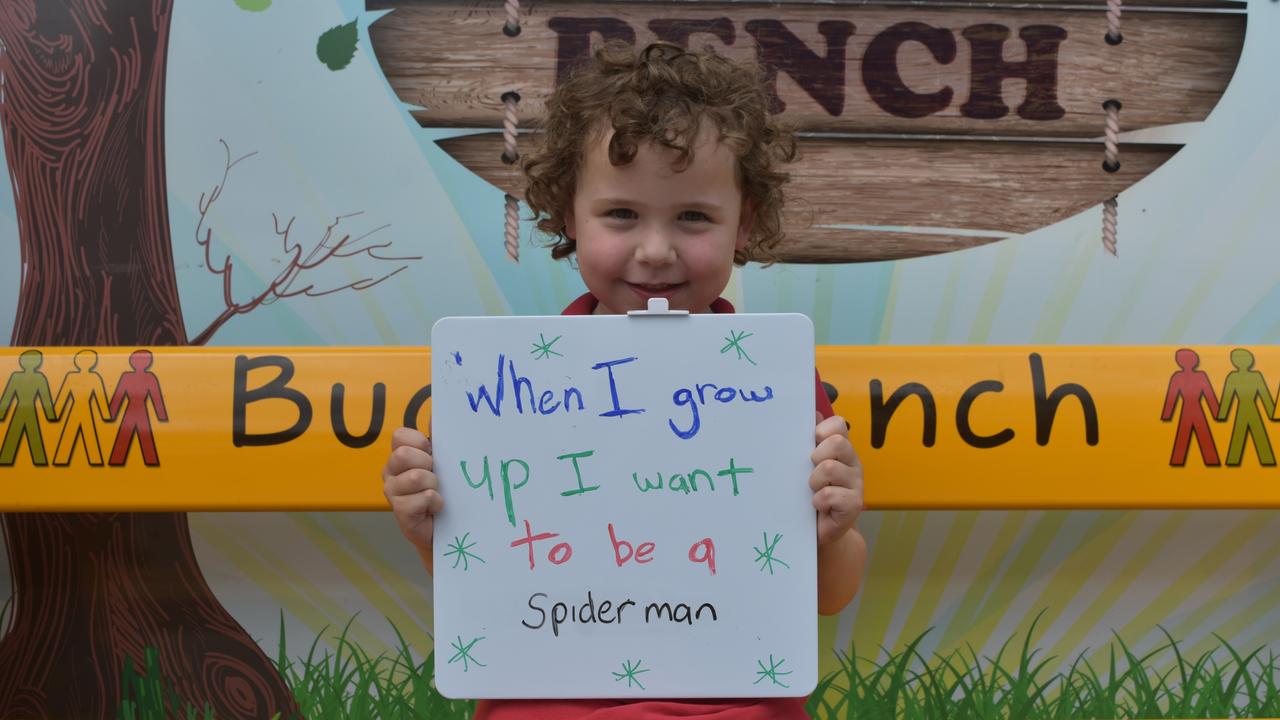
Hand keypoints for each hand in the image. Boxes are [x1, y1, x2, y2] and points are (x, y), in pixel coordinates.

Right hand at [382, 427, 442, 549]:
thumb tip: (436, 413)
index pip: (400, 435)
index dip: (419, 442)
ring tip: (436, 492)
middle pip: (403, 454)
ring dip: (434, 485)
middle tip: (435, 476)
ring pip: (416, 477)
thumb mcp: (442, 461)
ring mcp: (392, 492)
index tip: (431, 453)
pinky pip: (424, 497)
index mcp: (399, 455)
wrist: (446, 527)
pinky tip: (434, 508)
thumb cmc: (443, 489)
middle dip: (427, 464)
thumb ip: (438, 438)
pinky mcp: (400, 512)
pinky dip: (436, 502)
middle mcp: (390, 472)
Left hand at [810, 414, 863, 545]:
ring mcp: (856, 483)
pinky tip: (818, 507)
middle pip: (836, 442)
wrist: (819, 531)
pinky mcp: (854, 504)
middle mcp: (853, 463)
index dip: (822, 430)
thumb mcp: (806, 465)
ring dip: (813, 481)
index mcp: (842, 450)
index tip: (812, 445)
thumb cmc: (811, 494)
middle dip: (816, 456)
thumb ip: (809, 440)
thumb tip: (811, 411)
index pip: (838, 424)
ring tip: (812, 491)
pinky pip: (828, 495)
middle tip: (811, 473)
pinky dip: (817, 501)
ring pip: (828, 468)